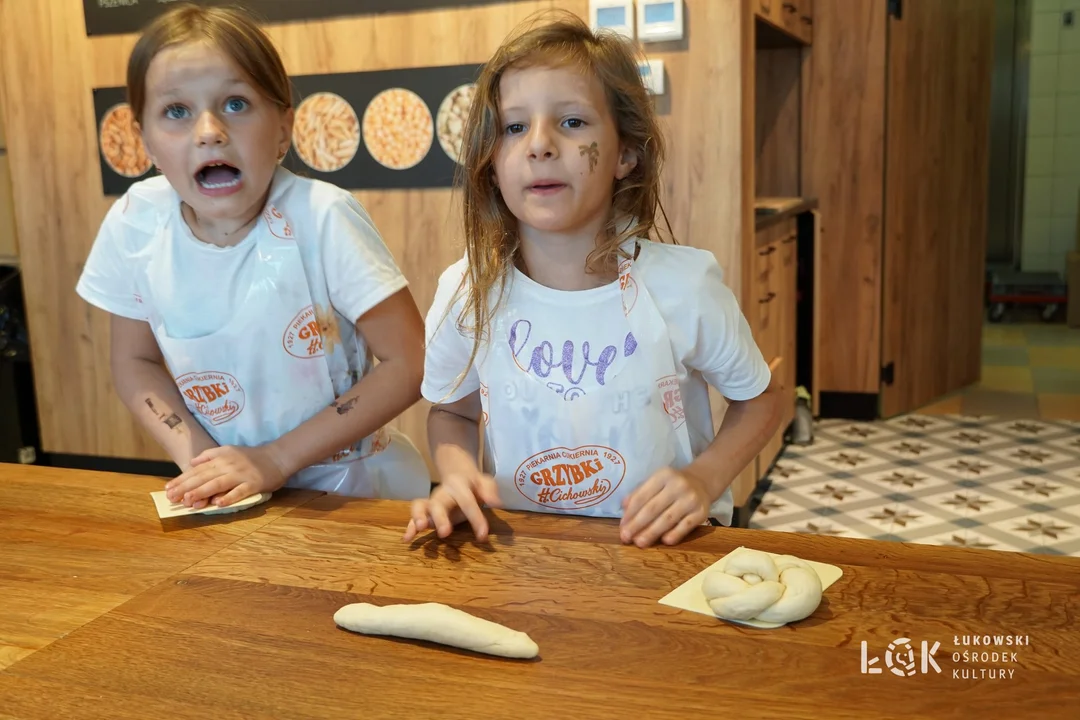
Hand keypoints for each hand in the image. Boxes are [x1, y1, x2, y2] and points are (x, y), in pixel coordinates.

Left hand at [164, 445, 287, 509]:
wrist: (277, 457)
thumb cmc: (252, 457)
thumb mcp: (229, 450)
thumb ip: (210, 455)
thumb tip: (192, 462)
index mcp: (221, 458)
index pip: (198, 469)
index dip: (182, 479)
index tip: (168, 488)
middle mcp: (229, 465)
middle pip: (204, 477)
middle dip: (186, 487)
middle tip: (172, 497)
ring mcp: (241, 475)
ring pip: (218, 484)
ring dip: (202, 492)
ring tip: (188, 501)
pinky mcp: (253, 484)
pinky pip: (239, 491)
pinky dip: (228, 497)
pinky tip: (218, 504)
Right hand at [403, 468, 501, 542]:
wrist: (457, 474)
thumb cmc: (473, 484)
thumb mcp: (484, 482)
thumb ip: (489, 491)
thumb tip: (496, 503)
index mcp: (459, 485)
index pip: (467, 501)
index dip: (475, 519)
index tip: (482, 536)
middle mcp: (442, 493)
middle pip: (438, 503)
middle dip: (440, 518)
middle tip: (444, 533)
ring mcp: (432, 502)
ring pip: (420, 506)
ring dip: (419, 518)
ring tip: (420, 529)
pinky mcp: (425, 511)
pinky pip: (414, 517)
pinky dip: (409, 527)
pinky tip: (407, 539)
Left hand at [619, 466, 711, 546]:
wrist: (701, 483)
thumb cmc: (672, 485)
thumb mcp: (656, 482)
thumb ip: (640, 493)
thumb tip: (624, 507)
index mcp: (663, 475)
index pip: (642, 496)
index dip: (630, 513)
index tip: (621, 526)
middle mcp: (678, 485)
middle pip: (653, 508)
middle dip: (637, 525)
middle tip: (626, 538)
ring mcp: (691, 499)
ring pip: (667, 519)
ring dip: (651, 532)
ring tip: (640, 543)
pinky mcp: (702, 512)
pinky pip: (685, 526)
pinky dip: (674, 534)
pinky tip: (664, 541)